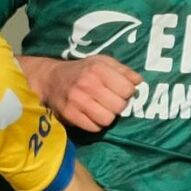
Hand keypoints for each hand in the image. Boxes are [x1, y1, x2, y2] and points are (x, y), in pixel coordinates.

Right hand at [23, 55, 141, 131]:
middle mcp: (88, 84)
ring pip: (107, 119)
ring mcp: (77, 100)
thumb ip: (123, 70)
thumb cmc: (82, 70)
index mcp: (98, 68)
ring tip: (102, 109)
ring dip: (107, 116)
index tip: (120, 90)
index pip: (127, 89)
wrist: (51, 79)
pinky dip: (95, 124)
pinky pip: (94, 128)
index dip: (127, 92)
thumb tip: (139, 81)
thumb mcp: (102, 62)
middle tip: (110, 101)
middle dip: (118, 105)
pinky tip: (91, 115)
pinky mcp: (70, 114)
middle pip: (119, 106)